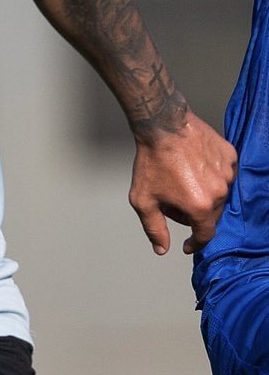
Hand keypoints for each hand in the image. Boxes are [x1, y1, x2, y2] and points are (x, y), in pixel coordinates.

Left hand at [129, 111, 236, 254]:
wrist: (162, 125)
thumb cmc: (151, 161)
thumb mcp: (143, 200)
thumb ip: (154, 228)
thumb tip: (162, 248)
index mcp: (200, 206)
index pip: (205, 235)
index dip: (196, 243)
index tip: (188, 245)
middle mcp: (220, 191)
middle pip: (210, 214)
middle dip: (192, 214)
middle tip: (173, 200)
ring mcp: (228, 172)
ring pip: (218, 194)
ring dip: (203, 194)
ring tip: (181, 180)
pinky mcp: (230, 156)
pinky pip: (224, 174)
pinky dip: (211, 175)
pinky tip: (193, 166)